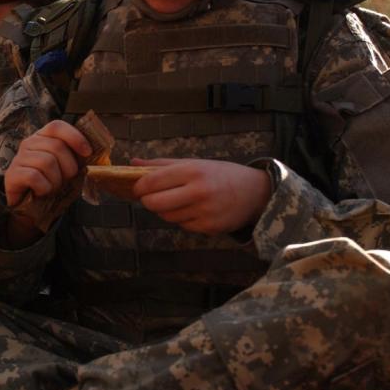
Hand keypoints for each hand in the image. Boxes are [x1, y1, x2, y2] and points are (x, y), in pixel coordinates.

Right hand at [3, 120, 92, 246]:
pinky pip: (34, 177)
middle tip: (66, 179)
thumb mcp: (67, 169)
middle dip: (68, 167)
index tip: (87, 152)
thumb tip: (104, 157)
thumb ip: (80, 159)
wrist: (30, 207)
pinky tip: (41, 192)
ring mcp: (19, 158)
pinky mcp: (12, 174)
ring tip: (52, 187)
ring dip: (55, 180)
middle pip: (56, 146)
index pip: (57, 126)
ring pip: (46, 162)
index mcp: (43, 137)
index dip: (74, 137)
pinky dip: (44, 188)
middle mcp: (29, 143)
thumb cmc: (51, 184)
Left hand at [134, 158, 271, 234]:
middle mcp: (198, 191)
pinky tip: (194, 210)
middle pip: (154, 203)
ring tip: (179, 200)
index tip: (138, 188)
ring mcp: (204, 211)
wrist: (256, 192)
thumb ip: (162, 164)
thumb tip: (132, 162)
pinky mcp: (209, 227)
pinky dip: (183, 219)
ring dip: (166, 210)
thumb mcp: (194, 163)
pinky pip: (182, 225)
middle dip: (148, 201)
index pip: (152, 181)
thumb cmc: (220, 174)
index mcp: (192, 171)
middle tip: (152, 196)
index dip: (139, 187)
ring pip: (166, 216)